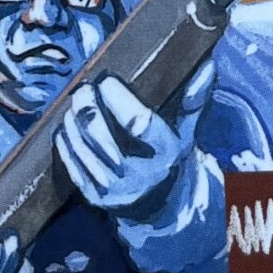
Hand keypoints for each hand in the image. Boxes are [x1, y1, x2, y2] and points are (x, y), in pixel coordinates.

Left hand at [57, 67, 213, 220]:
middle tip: (84, 87)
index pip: (138, 123)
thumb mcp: (184, 132)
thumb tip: (207, 66)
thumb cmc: (169, 157)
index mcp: (164, 153)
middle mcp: (139, 173)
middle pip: (102, 135)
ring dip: (74, 120)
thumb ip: (192, 100)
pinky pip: (71, 163)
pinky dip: (66, 140)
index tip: (107, 81)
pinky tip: (67, 124)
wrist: (161, 206)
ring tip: (75, 102)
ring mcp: (114, 188)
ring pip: (83, 147)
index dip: (118, 99)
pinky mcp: (95, 197)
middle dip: (87, 106)